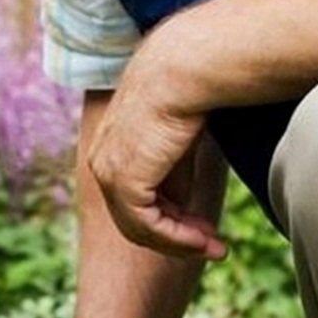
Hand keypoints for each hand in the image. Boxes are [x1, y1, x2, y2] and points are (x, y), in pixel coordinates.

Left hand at [89, 38, 226, 259]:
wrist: (184, 70)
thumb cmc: (188, 91)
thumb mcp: (177, 140)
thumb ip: (173, 172)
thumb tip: (182, 206)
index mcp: (111, 148)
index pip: (134, 196)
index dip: (171, 217)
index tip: (205, 229)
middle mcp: (101, 161)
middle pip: (135, 217)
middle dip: (177, 235)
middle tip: (214, 245)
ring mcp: (109, 173)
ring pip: (141, 227)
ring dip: (181, 242)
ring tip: (216, 248)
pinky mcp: (124, 181)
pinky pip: (149, 226)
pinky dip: (178, 238)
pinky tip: (206, 240)